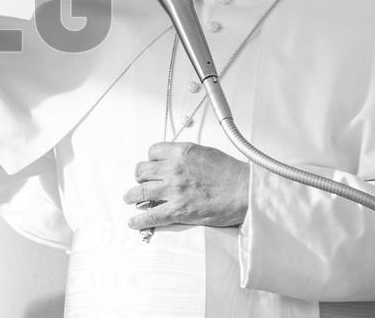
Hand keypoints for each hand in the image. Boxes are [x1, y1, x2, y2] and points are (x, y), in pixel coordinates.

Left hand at [123, 142, 249, 229]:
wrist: (246, 192)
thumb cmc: (232, 173)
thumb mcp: (206, 153)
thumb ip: (186, 155)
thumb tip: (174, 160)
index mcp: (181, 152)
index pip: (153, 151)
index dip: (151, 159)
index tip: (152, 165)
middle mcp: (174, 170)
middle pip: (143, 170)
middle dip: (140, 176)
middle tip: (140, 182)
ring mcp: (174, 191)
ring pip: (141, 191)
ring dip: (132, 196)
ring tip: (129, 198)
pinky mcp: (179, 210)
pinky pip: (152, 215)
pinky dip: (139, 220)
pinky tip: (133, 222)